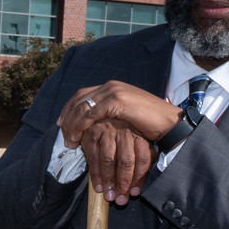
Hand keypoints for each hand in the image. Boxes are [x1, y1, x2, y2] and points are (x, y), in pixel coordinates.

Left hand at [57, 80, 179, 149]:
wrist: (167, 122)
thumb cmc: (149, 122)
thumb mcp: (124, 114)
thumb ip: (109, 114)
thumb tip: (92, 124)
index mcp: (111, 87)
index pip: (81, 95)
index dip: (68, 109)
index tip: (61, 123)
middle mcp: (110, 86)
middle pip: (78, 101)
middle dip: (66, 119)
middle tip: (63, 136)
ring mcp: (113, 92)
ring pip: (81, 108)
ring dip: (71, 126)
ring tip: (70, 142)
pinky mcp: (116, 101)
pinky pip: (90, 114)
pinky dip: (80, 126)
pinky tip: (78, 138)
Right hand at [82, 119, 154, 205]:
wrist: (103, 109)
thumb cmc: (124, 129)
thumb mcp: (139, 137)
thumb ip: (144, 153)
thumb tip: (144, 176)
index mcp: (139, 134)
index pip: (143, 158)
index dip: (139, 178)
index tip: (134, 193)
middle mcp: (124, 133)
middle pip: (126, 161)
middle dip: (123, 183)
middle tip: (120, 200)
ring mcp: (107, 133)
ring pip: (109, 161)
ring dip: (109, 181)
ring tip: (109, 196)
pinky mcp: (92, 135)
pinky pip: (93, 158)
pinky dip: (95, 174)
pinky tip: (98, 187)